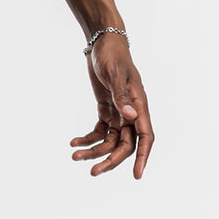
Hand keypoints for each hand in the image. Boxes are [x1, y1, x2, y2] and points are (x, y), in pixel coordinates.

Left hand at [70, 33, 154, 178]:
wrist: (102, 42)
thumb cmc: (112, 55)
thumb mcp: (115, 74)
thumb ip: (122, 97)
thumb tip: (131, 118)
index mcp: (139, 105)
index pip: (145, 137)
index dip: (143, 157)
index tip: (137, 176)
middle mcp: (131, 112)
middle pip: (125, 145)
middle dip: (110, 160)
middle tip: (93, 172)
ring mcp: (119, 112)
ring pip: (109, 141)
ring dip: (94, 151)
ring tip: (74, 155)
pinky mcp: (106, 110)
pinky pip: (99, 131)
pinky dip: (87, 139)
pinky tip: (73, 142)